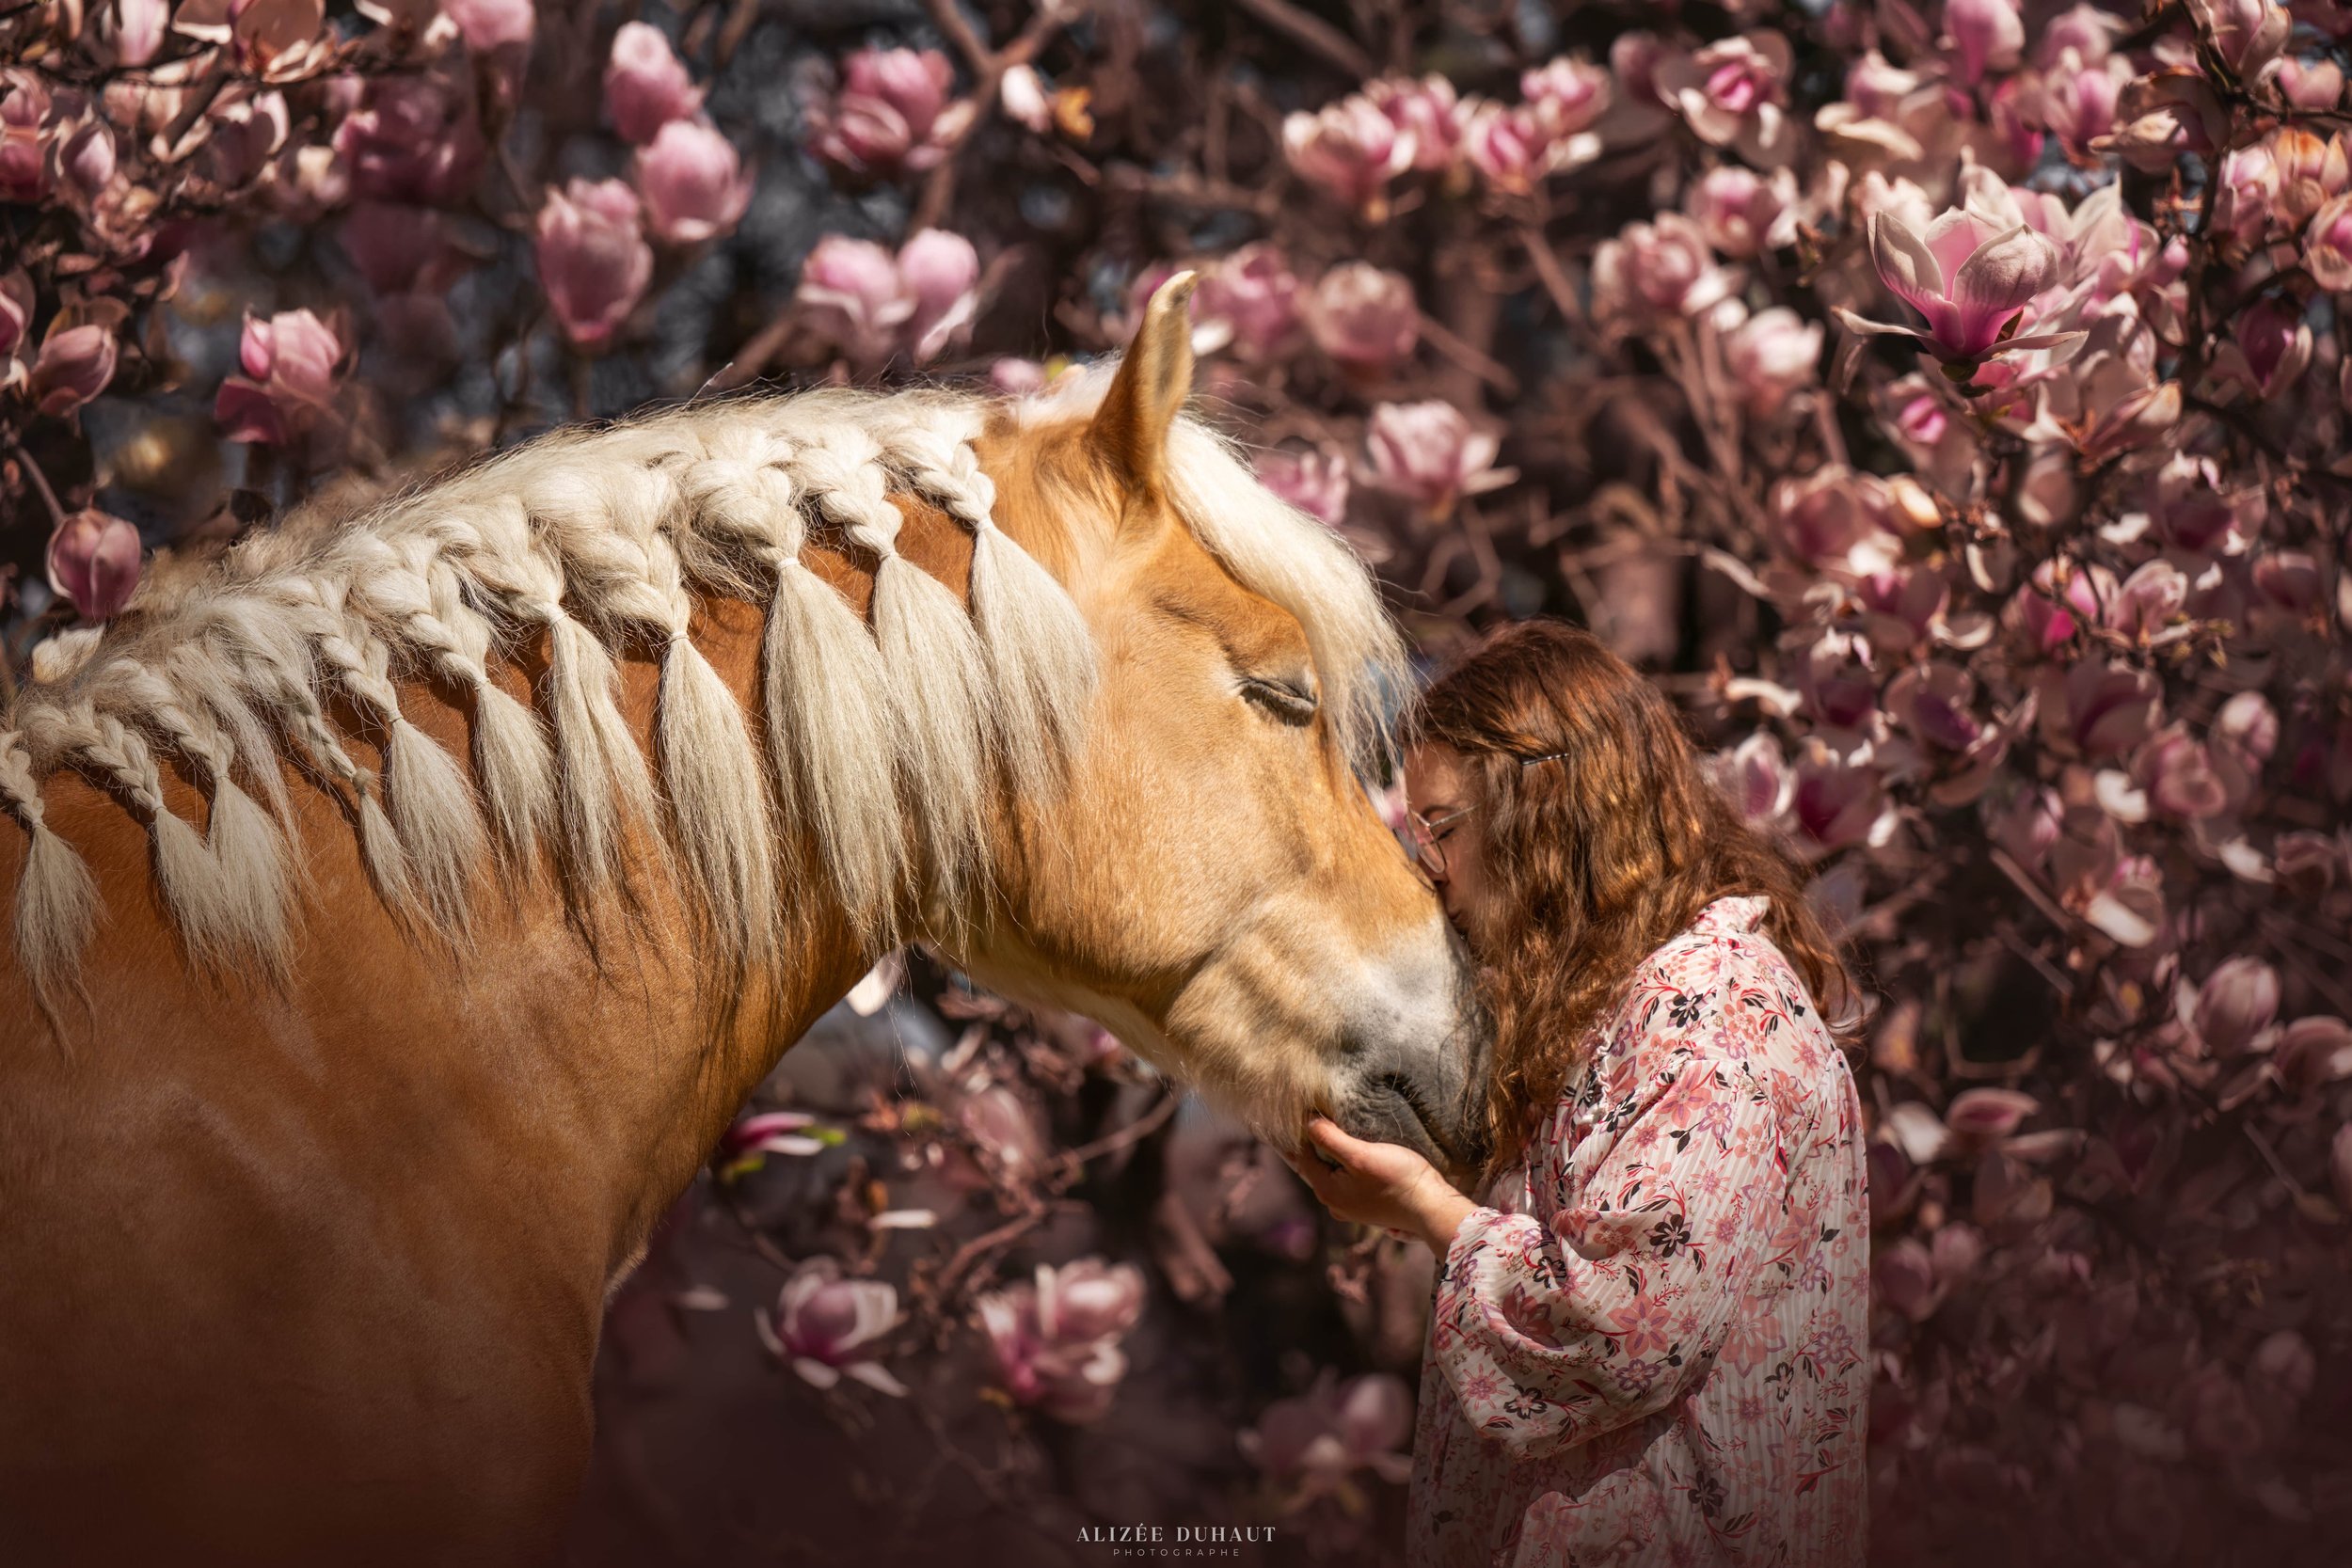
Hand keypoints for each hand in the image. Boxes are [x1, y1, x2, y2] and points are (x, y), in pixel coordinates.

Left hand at [1280, 1116, 1479, 1252]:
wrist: (1430, 1207)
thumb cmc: (1397, 1180)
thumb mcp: (1360, 1155)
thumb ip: (1330, 1139)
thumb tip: (1307, 1123)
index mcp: (1326, 1191)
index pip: (1302, 1156)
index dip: (1300, 1133)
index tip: (1299, 1112)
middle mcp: (1334, 1202)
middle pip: (1316, 1165)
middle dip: (1314, 1143)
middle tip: (1312, 1117)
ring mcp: (1350, 1206)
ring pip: (1332, 1171)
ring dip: (1331, 1152)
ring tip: (1332, 1128)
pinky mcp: (1367, 1204)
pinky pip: (1347, 1178)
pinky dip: (1345, 1162)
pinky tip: (1353, 1149)